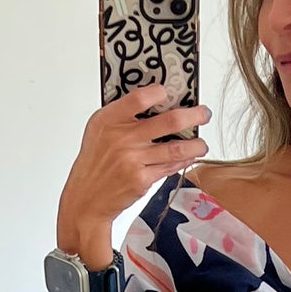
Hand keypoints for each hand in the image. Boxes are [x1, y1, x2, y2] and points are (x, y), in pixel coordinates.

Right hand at [58, 84, 212, 264]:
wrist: (87, 199)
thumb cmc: (95, 163)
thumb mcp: (98, 131)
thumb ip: (121, 115)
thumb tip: (155, 100)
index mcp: (108, 120)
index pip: (139, 98)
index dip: (159, 92)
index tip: (169, 92)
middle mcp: (121, 139)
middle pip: (168, 121)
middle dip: (193, 116)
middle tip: (203, 114)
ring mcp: (133, 160)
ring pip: (176, 148)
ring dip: (196, 144)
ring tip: (201, 143)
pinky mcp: (142, 179)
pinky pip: (170, 167)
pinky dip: (184, 161)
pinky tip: (189, 157)